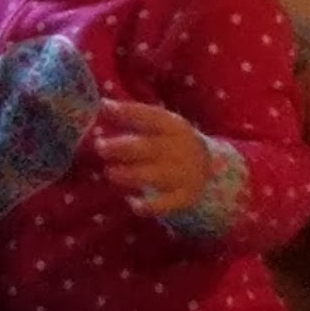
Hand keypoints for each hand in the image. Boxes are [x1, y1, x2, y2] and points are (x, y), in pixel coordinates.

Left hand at [93, 99, 212, 215]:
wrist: (209, 169)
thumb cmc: (171, 143)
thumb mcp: (159, 126)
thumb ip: (133, 117)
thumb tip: (102, 105)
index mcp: (174, 126)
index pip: (151, 116)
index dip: (128, 111)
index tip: (104, 108)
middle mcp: (181, 149)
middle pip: (151, 148)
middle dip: (124, 147)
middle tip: (100, 147)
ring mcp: (185, 175)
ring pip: (156, 176)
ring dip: (131, 174)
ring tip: (110, 173)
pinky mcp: (185, 198)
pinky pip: (167, 204)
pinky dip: (150, 205)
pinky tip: (133, 204)